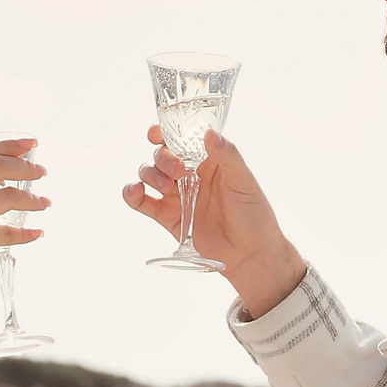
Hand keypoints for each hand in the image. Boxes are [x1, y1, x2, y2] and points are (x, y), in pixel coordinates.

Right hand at [123, 127, 304, 318]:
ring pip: (149, 174)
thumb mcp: (243, 180)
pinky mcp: (168, 217)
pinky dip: (132, 194)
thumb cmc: (253, 213)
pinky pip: (143, 202)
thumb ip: (227, 155)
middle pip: (161, 155)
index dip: (165, 133)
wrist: (250, 253)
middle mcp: (189, 174)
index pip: (180, 139)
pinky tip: (135, 191)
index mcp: (207, 159)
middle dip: (163, 158)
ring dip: (151, 174)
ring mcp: (177, 195)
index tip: (157, 133)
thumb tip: (210, 133)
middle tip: (178, 171)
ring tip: (167, 187)